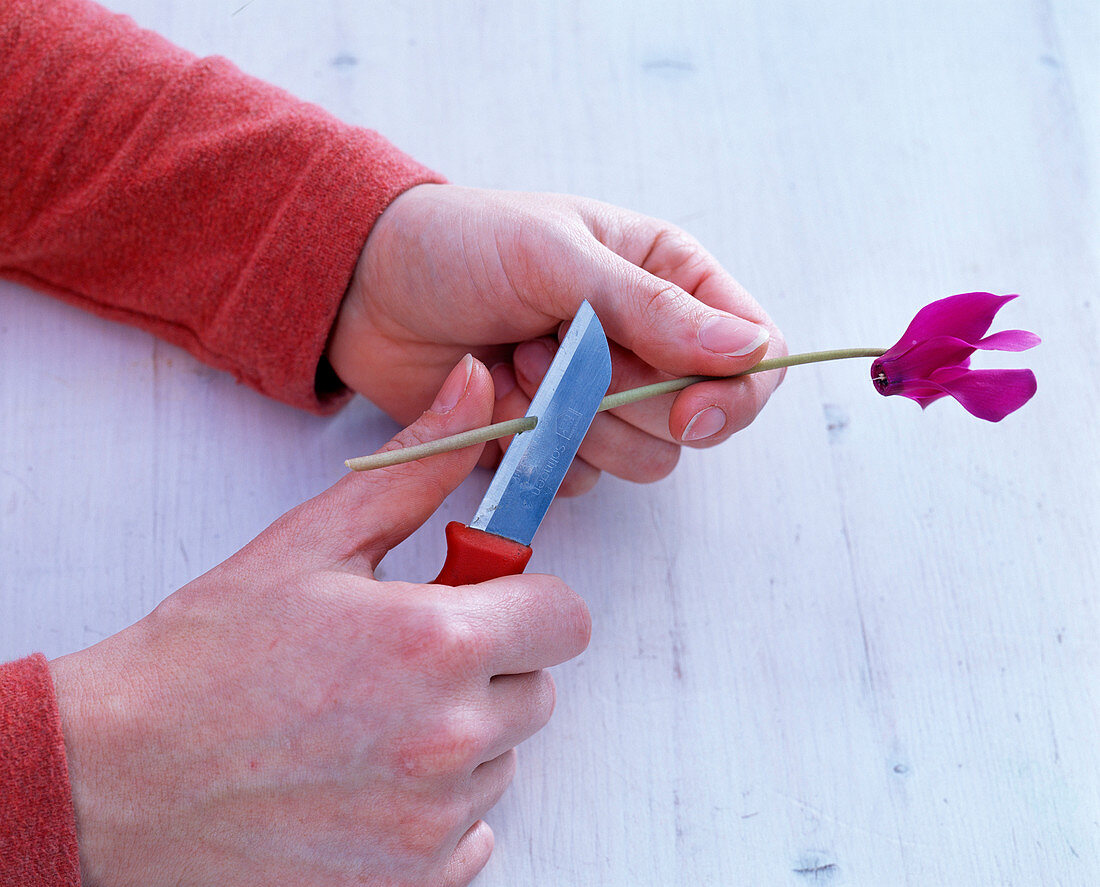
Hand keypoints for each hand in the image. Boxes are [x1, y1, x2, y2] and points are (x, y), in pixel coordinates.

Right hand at [48, 356, 590, 886]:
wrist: (119, 774)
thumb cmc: (207, 658)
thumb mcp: (314, 542)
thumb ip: (416, 468)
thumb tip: (477, 393)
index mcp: (436, 643)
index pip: (566, 618)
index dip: (528, 601)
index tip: (485, 600)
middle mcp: (447, 738)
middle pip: (538, 690)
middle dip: (491, 665)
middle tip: (408, 657)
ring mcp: (430, 821)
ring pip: (502, 759)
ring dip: (460, 736)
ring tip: (372, 718)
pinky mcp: (408, 881)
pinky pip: (473, 833)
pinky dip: (438, 809)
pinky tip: (369, 781)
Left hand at [328, 184, 786, 495]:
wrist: (369, 288)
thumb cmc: (462, 244)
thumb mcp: (557, 255)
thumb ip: (651, 307)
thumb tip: (748, 350)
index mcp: (669, 280)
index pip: (754, 353)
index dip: (735, 395)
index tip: (690, 413)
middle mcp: (648, 345)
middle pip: (699, 420)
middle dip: (626, 399)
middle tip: (555, 345)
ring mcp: (602, 399)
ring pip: (643, 460)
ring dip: (577, 422)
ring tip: (519, 360)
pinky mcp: (554, 441)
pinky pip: (580, 479)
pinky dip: (538, 450)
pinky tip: (497, 397)